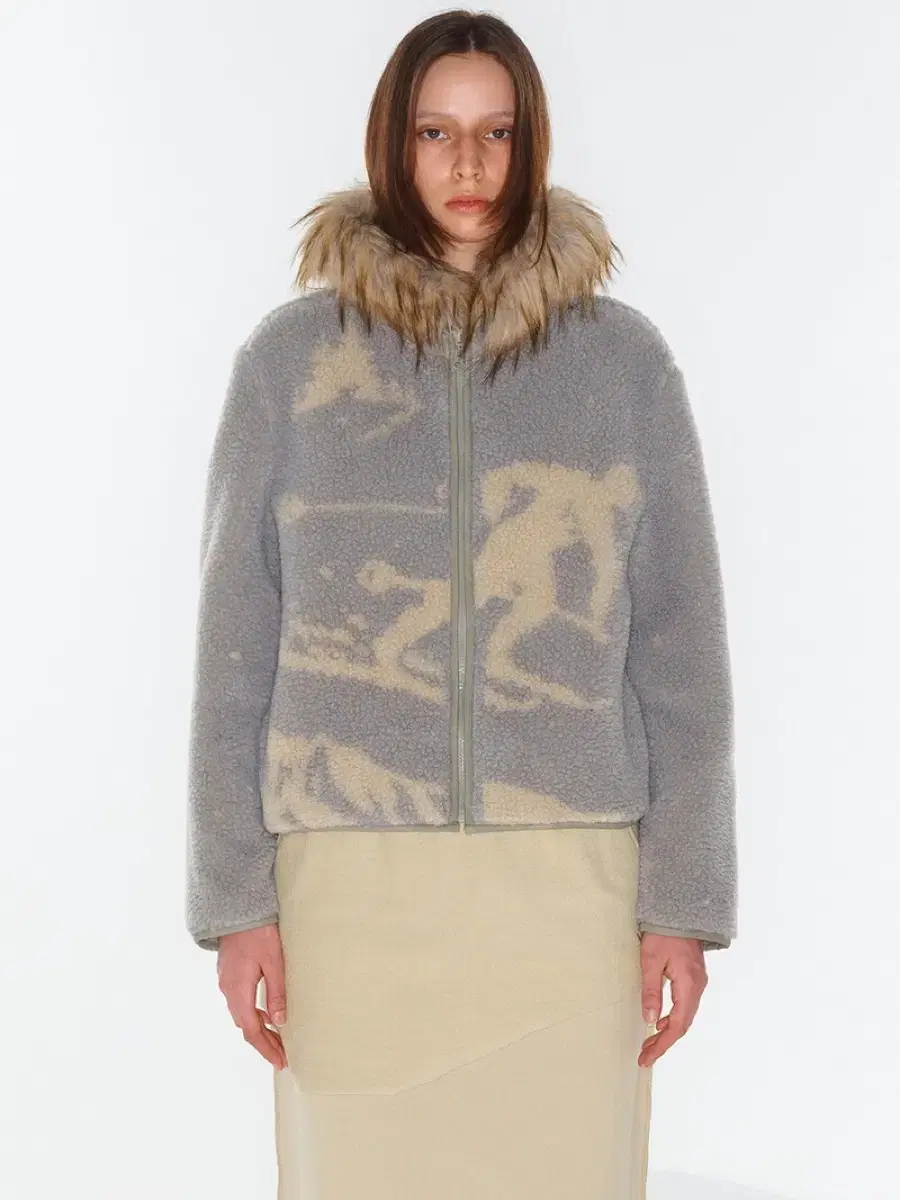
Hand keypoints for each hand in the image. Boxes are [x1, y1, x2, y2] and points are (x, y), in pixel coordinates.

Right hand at [217, 923, 288, 1070]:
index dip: (266, 1048)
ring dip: (258, 1029)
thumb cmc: (258, 931)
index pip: (251, 1030)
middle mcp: (228, 990)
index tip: (281, 1061)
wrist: (236, 907)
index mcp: (238, 990)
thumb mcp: (274, 961)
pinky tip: (266, 1014)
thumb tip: (279, 1022)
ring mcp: (226, 981)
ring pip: (241, 1014)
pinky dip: (253, 1013)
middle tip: (283, 1055)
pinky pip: (240, 1002)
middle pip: (245, 1025)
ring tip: (278, 1039)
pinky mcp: (229, 973)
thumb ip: (276, 992)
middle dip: (263, 1042)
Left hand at [637, 932, 707, 1067]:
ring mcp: (698, 982)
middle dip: (664, 1042)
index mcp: (689, 985)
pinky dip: (673, 1018)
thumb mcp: (650, 961)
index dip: (662, 1044)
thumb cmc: (663, 933)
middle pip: (683, 1024)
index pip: (677, 1025)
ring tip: (649, 1042)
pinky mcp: (694, 977)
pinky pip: (686, 1005)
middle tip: (645, 1054)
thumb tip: (650, 1020)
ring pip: (685, 1016)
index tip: (647, 1057)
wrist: (679, 911)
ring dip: (668, 1031)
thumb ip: (651, 991)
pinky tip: (661, 1021)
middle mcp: (698, 987)